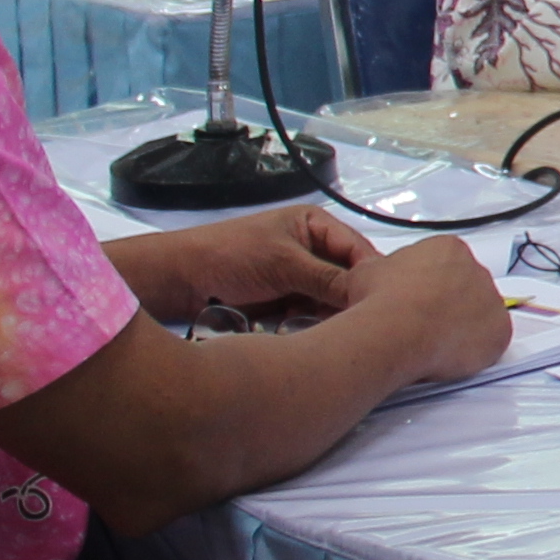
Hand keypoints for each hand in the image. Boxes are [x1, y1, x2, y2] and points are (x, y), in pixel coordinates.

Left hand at [114, 203, 369, 328]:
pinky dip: (307, 324)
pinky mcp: (284, 302)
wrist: (179, 280)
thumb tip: (369, 294)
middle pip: (345, 279)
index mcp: (314, 226)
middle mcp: (310, 251)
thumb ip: (328, 278)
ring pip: (328, 301)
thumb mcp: (284, 263)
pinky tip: (303, 332)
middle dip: (345, 299)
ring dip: (324, 315)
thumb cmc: (231, 256)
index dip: (369, 275)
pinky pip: (308, 315)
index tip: (380, 302)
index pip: (357, 250)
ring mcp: (297, 278)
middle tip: (352, 323)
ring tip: (324, 329)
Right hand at [338, 237, 513, 389]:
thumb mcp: (368, 270)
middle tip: (425, 321)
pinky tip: (452, 353)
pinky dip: (476, 349)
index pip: (445, 262)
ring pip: (481, 313)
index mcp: (450, 248)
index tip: (416, 297)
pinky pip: (492, 340)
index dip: (427, 283)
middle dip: (448, 303)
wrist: (396, 329)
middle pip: (466, 287)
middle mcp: (477, 270)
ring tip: (435, 340)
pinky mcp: (500, 331)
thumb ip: (382, 267)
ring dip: (463, 325)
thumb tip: (375, 274)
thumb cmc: (382, 300)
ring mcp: (492, 301)